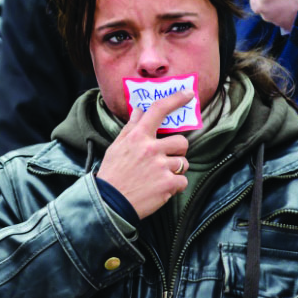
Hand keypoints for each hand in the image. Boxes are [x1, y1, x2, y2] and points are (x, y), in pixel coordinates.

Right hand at [96, 89, 191, 219]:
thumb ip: (131, 127)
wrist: (109, 203)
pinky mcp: (168, 184)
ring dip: (175, 170)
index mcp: (138, 136)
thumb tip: (139, 110)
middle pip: (182, 141)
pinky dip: (175, 186)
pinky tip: (161, 188)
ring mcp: (161, 167)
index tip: (187, 94)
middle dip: (177, 151)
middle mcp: (151, 148)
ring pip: (183, 163)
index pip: (159, 110)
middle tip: (166, 159)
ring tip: (159, 177)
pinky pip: (183, 181)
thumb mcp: (117, 146)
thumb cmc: (113, 173)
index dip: (176, 99)